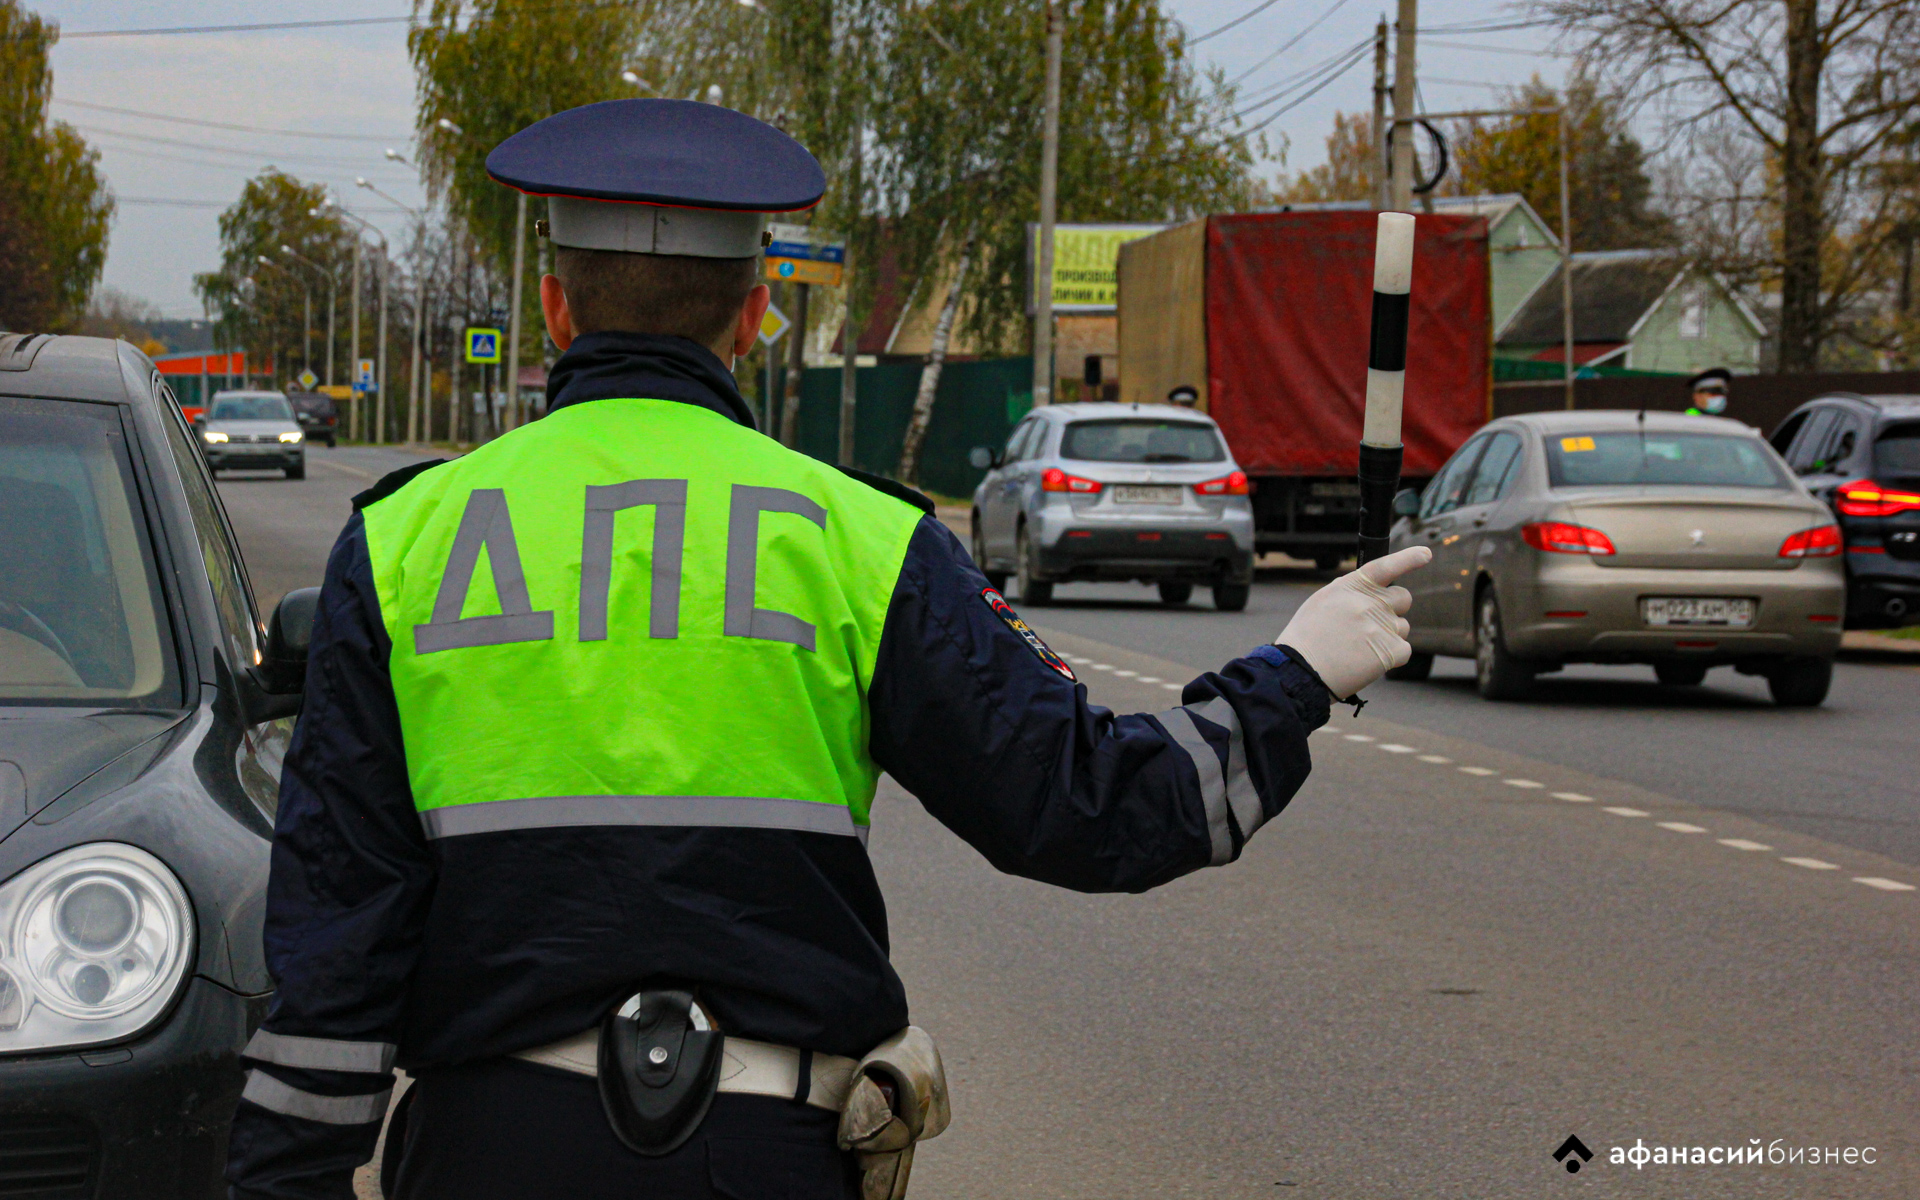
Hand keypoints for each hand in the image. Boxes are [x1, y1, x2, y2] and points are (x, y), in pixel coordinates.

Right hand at [1276, 546, 1431, 697]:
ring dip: (1388, 636)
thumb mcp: (1322, 603)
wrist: (1300, 671)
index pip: (1386, 566)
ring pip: (1402, 627)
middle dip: (1395, 609)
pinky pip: (1404, 650)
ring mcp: (1382, 625)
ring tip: (1359, 649)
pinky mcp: (1391, 650)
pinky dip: (1391, 657)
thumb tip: (1371, 594)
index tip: (1425, 554)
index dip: (1409, 558)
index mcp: (1351, 586)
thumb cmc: (1306, 640)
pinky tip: (1367, 662)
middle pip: (1403, 598)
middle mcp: (1369, 602)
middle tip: (1373, 625)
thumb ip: (1349, 594)